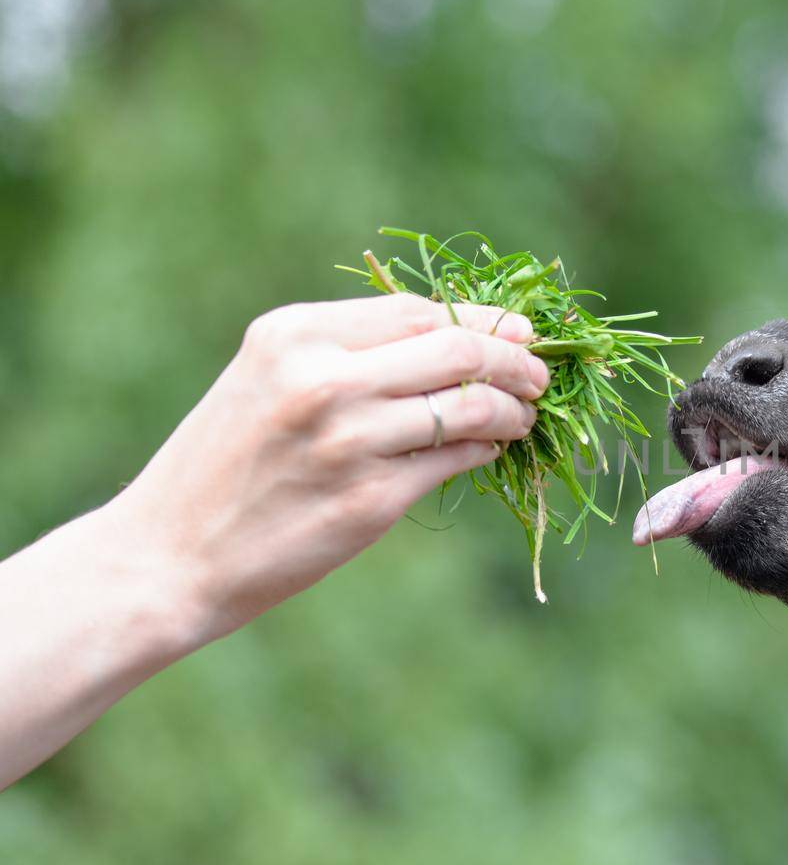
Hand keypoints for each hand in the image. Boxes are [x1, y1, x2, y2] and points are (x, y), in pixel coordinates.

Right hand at [108, 294, 548, 651]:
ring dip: (515, 408)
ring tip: (526, 415)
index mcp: (295, 335)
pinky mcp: (370, 500)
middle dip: (517, 357)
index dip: (484, 318)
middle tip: (541, 374)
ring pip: (472, 404)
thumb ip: (351, 350)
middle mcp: (322, 378)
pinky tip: (490, 449)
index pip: (420, 310)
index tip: (521, 330)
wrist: (168, 555)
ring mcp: (349, 441)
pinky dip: (487, 449)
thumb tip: (462, 334)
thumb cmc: (227, 463)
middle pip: (459, 347)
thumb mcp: (269, 379)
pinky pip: (457, 459)